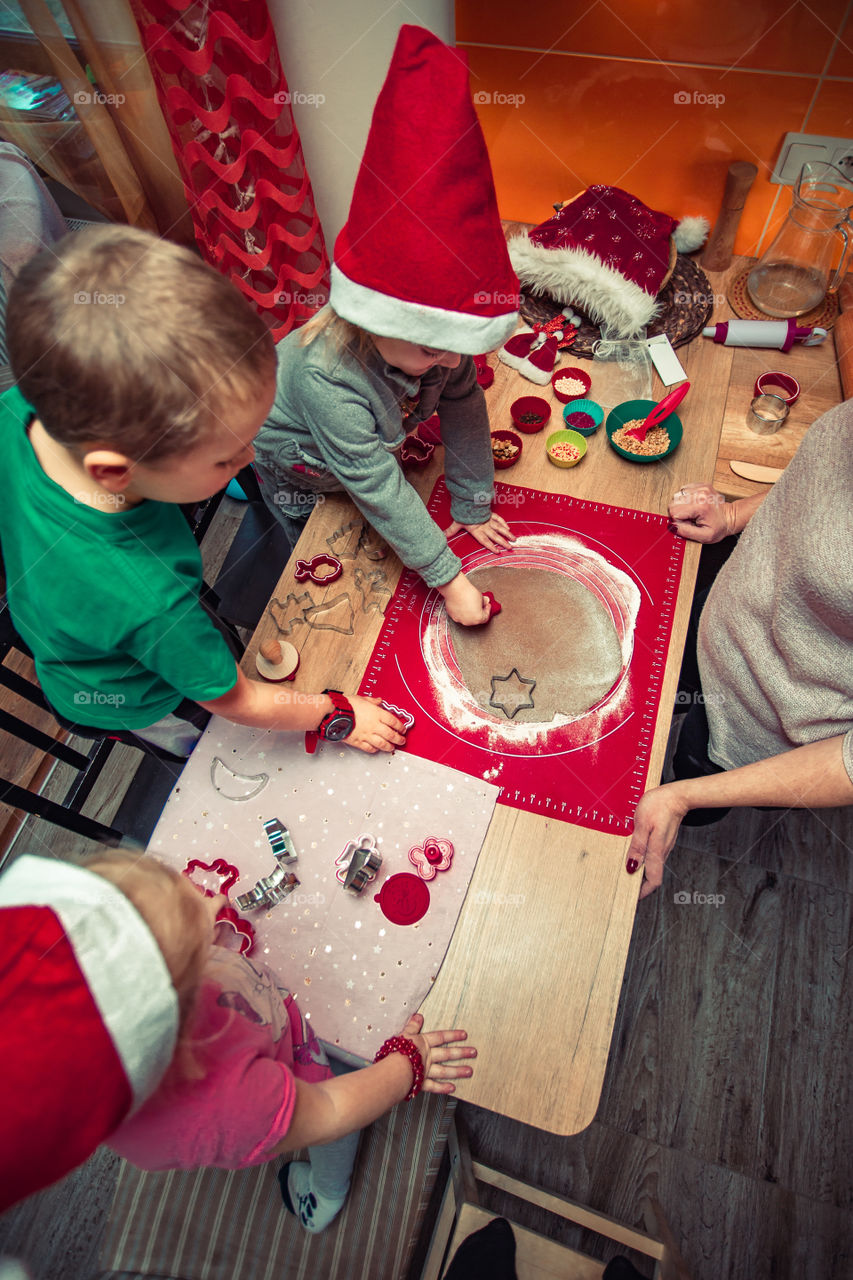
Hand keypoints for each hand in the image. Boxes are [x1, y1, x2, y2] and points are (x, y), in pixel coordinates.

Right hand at [344, 695, 406, 753]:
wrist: (334, 713)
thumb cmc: (346, 705)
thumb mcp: (362, 699)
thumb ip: (372, 701)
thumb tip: (379, 701)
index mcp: (376, 714)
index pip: (394, 722)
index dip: (400, 726)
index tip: (403, 729)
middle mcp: (374, 725)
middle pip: (391, 734)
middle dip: (399, 739)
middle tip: (402, 740)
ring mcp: (366, 735)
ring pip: (382, 744)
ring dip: (389, 746)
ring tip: (392, 747)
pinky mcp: (358, 741)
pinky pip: (369, 748)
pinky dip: (375, 749)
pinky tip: (377, 749)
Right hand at [401, 1013, 475, 1093]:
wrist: (394, 1069)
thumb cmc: (396, 1051)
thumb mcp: (404, 1034)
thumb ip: (412, 1026)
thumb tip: (418, 1016)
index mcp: (423, 1044)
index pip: (440, 1037)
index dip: (453, 1035)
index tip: (465, 1035)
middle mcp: (427, 1057)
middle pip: (447, 1054)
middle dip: (461, 1053)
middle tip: (474, 1052)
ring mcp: (426, 1071)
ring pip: (444, 1070)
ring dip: (458, 1071)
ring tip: (470, 1071)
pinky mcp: (421, 1083)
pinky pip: (434, 1086)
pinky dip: (443, 1088)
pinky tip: (452, 1088)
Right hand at [438, 572, 489, 624]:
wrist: (455, 588)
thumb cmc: (467, 593)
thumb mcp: (481, 597)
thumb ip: (484, 602)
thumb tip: (485, 602)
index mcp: (477, 619)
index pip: (485, 617)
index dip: (487, 610)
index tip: (487, 606)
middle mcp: (468, 621)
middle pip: (476, 619)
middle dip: (479, 612)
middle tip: (480, 605)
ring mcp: (459, 619)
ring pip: (467, 617)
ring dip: (470, 612)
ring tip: (471, 604)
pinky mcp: (452, 615)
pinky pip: (459, 614)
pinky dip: (462, 611)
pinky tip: (463, 604)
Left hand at [444, 512, 514, 551]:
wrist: (470, 499)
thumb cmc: (463, 512)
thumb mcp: (456, 522)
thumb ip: (451, 530)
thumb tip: (443, 535)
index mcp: (477, 530)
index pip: (485, 541)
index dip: (491, 547)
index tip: (498, 552)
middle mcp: (485, 526)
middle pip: (495, 536)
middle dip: (503, 542)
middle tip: (510, 548)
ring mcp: (489, 520)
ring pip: (500, 528)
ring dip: (507, 534)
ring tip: (514, 539)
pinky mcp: (490, 514)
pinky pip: (498, 519)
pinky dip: (503, 523)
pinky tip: (508, 527)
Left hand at [626, 783, 690, 898]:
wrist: (678, 795)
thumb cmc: (659, 805)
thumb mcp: (642, 824)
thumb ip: (637, 846)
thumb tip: (632, 867)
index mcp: (657, 851)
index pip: (654, 880)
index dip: (644, 891)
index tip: (633, 897)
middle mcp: (663, 852)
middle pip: (653, 875)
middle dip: (640, 884)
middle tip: (625, 886)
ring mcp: (665, 847)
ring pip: (654, 866)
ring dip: (642, 872)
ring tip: (627, 872)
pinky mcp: (664, 840)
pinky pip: (655, 856)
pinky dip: (645, 861)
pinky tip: (636, 855)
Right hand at [668, 483, 732, 542]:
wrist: (730, 516)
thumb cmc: (719, 527)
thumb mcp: (704, 537)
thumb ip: (687, 532)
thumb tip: (673, 525)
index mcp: (700, 506)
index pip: (674, 511)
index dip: (678, 520)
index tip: (688, 523)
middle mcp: (700, 494)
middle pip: (674, 502)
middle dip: (679, 512)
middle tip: (690, 518)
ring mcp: (700, 488)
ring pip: (677, 496)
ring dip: (682, 505)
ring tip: (693, 511)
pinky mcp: (700, 485)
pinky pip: (683, 490)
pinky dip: (686, 499)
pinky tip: (694, 504)